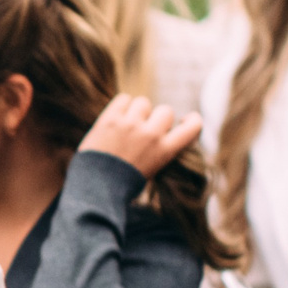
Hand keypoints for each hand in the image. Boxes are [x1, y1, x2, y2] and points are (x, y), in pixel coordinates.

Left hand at [79, 94, 203, 179]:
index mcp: (164, 151)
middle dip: (156, 118)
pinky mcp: (111, 119)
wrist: (95, 187)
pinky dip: (121, 106)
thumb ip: (160, 149)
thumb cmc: (122, 183)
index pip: (192, 127)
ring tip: (126, 126)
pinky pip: (123, 99)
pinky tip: (116, 118)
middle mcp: (151, 135)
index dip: (192, 120)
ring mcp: (130, 125)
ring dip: (137, 111)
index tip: (186, 120)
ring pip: (143, 102)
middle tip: (143, 130)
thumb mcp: (151, 170)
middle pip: (166, 111)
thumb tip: (163, 131)